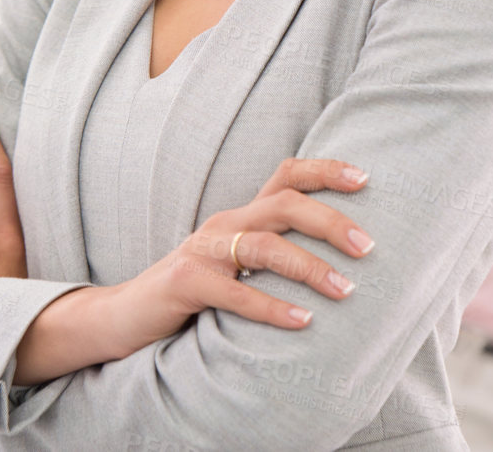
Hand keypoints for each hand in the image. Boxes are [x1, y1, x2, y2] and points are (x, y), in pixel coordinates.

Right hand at [106, 159, 373, 355]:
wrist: (124, 316)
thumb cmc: (195, 294)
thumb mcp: (237, 266)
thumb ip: (276, 256)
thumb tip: (342, 263)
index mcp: (241, 215)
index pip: (287, 175)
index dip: (326, 171)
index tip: (366, 178)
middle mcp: (224, 223)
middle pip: (284, 204)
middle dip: (330, 222)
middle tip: (368, 247)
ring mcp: (202, 251)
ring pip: (264, 246)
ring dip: (310, 266)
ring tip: (344, 289)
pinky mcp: (184, 283)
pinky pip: (235, 293)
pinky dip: (271, 307)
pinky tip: (302, 322)